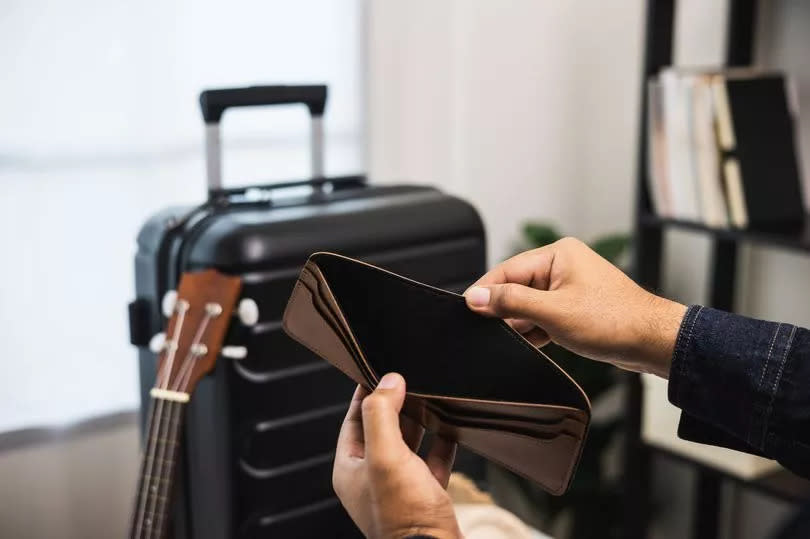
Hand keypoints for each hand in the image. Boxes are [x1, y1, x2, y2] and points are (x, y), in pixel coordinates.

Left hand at [333, 373, 460, 538]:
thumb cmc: (403, 516)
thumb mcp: (386, 456)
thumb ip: (382, 414)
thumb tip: (388, 381)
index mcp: (350, 469)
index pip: (353, 420)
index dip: (365, 394)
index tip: (378, 370)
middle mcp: (371, 478)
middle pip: (381, 429)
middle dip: (395, 404)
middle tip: (409, 380)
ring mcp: (399, 488)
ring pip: (407, 444)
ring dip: (419, 422)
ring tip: (430, 398)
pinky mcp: (425, 495)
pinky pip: (433, 461)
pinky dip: (441, 444)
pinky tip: (452, 429)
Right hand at [464, 237, 686, 377]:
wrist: (653, 342)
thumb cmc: (615, 321)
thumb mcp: (553, 313)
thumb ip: (511, 302)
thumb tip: (477, 297)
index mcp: (558, 254)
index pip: (507, 269)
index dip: (485, 290)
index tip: (466, 308)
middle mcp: (563, 265)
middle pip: (516, 286)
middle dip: (505, 310)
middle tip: (489, 330)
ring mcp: (569, 287)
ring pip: (529, 304)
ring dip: (523, 324)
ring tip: (526, 337)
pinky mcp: (574, 307)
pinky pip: (543, 316)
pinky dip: (536, 330)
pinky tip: (535, 343)